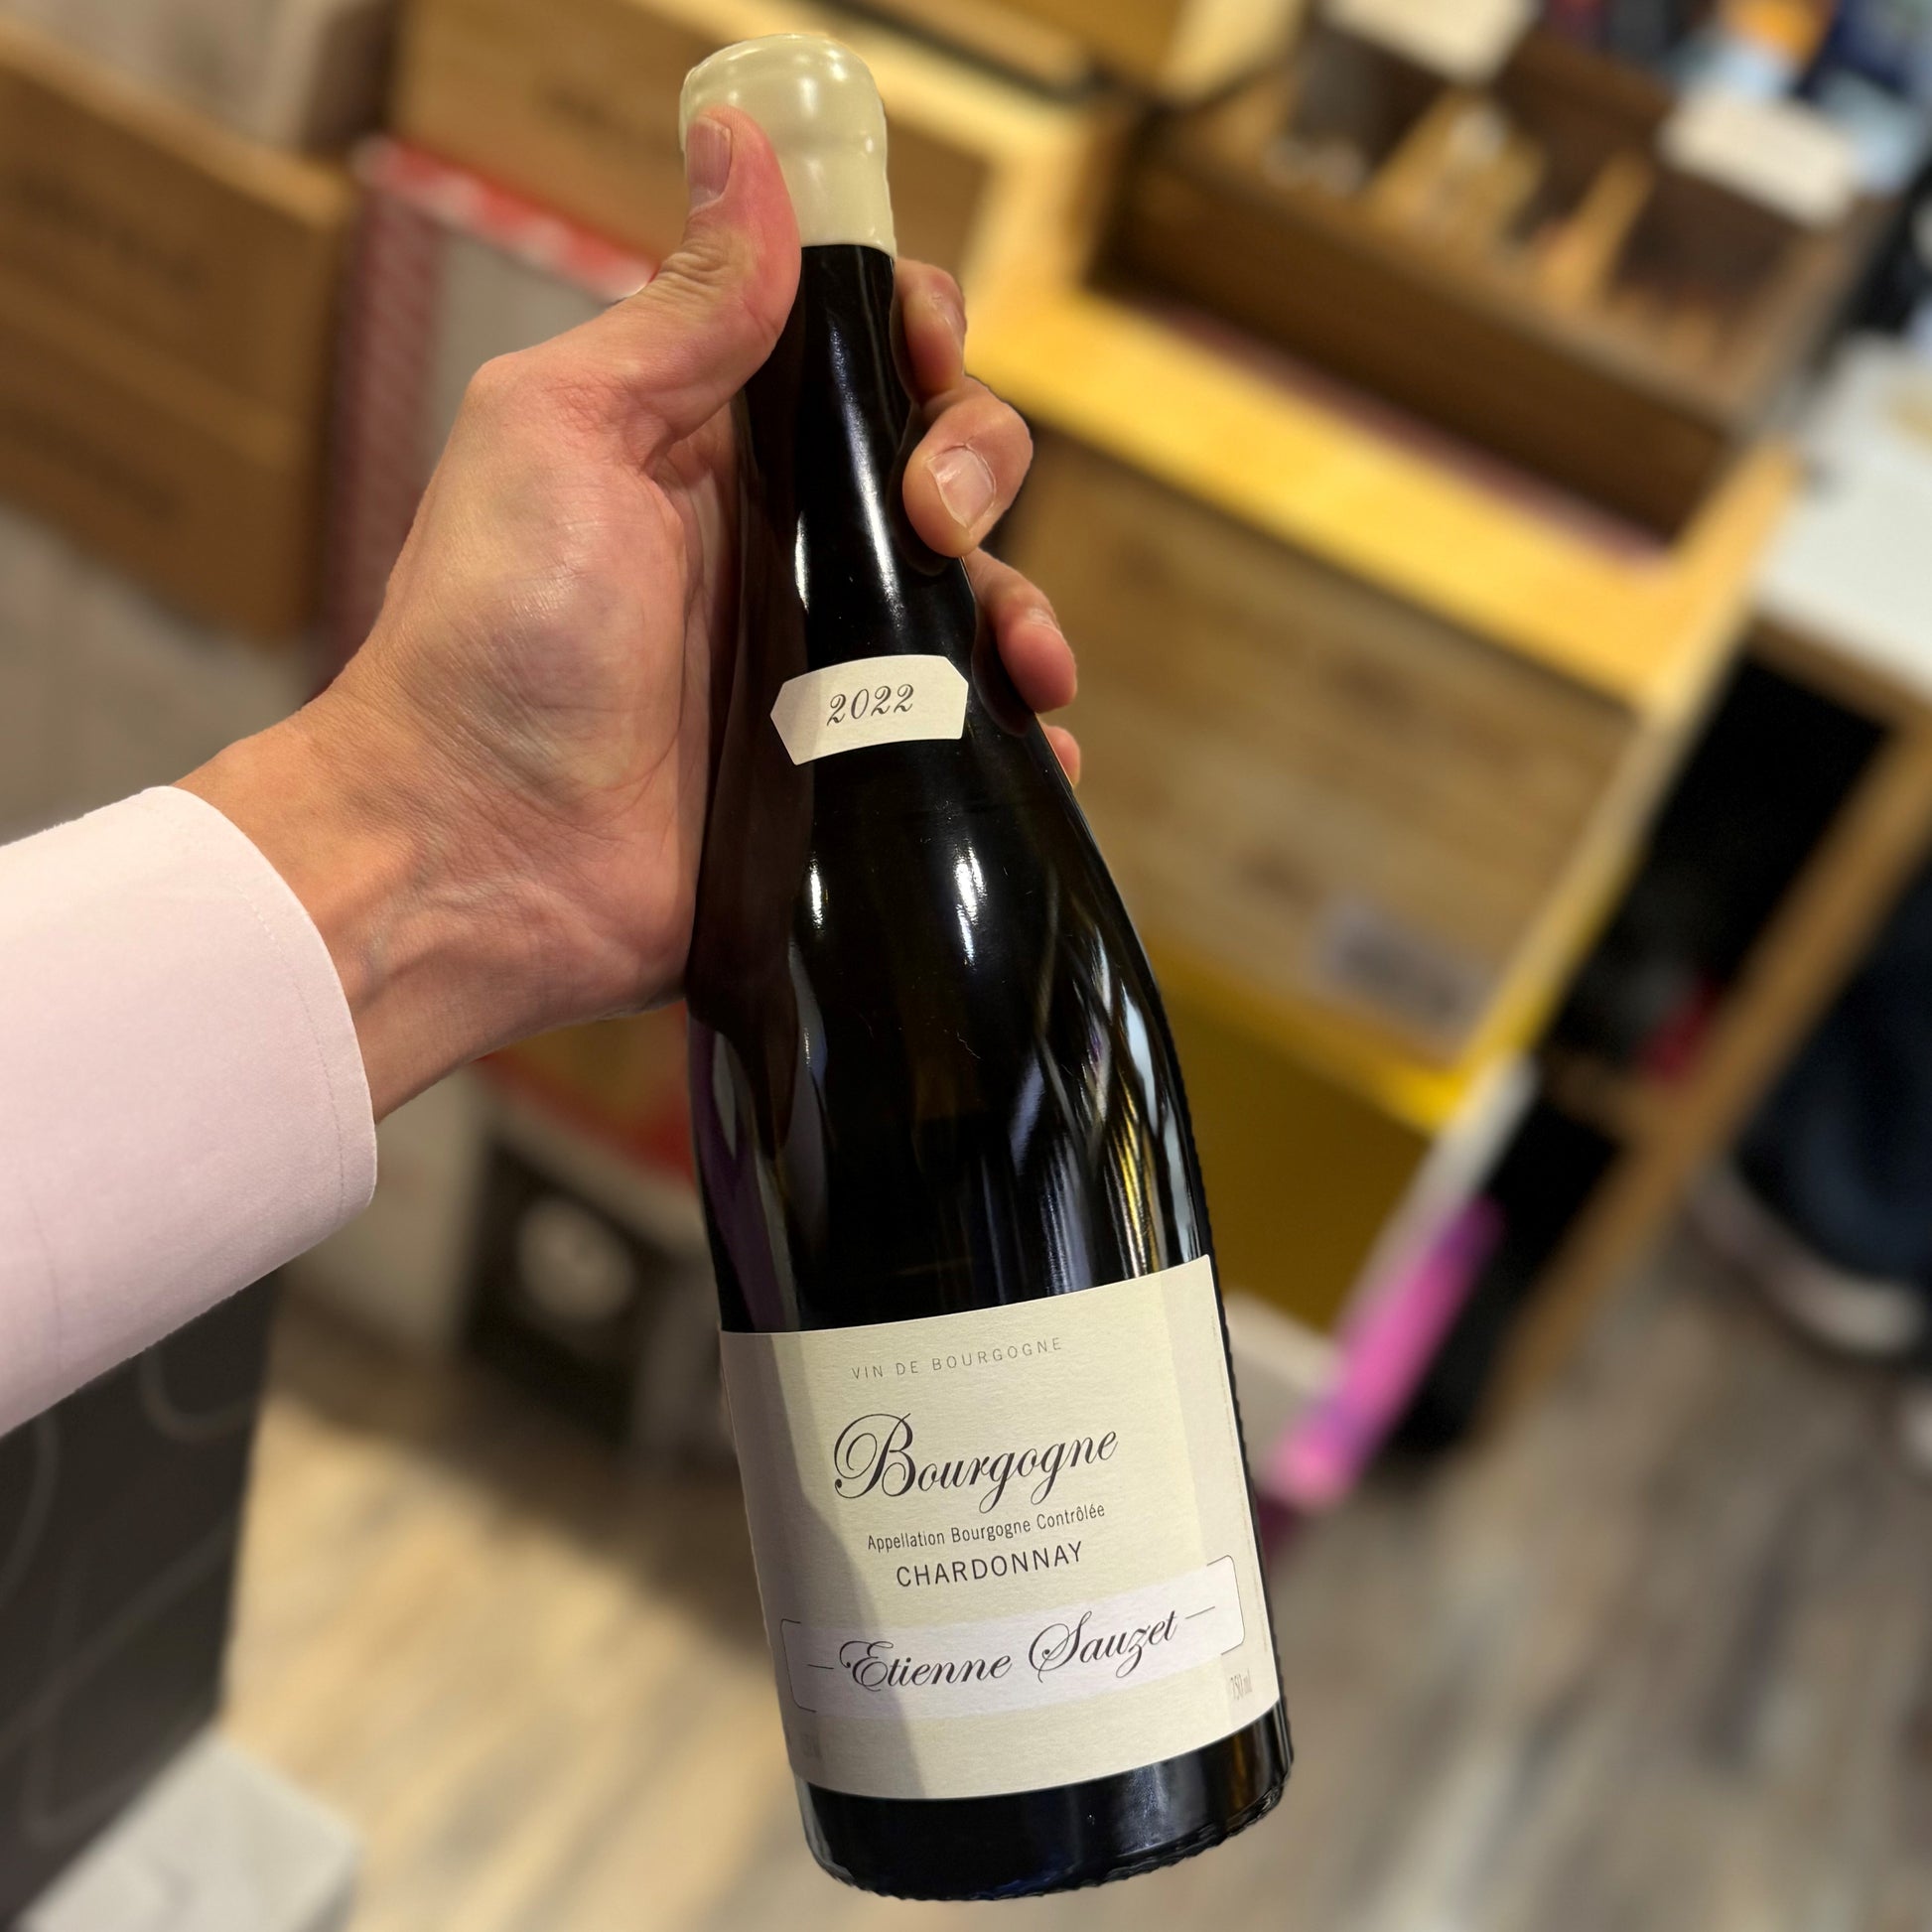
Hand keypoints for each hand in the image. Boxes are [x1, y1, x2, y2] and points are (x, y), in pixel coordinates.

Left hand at [182, 109, 1075, 1118]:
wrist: (477, 853)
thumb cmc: (490, 635)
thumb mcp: (561, 430)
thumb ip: (677, 314)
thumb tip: (745, 148)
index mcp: (717, 451)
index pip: (858, 359)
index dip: (917, 340)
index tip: (923, 359)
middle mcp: (780, 550)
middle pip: (939, 467)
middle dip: (978, 464)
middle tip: (933, 523)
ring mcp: (817, 670)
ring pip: (971, 604)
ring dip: (1024, 608)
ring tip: (1023, 661)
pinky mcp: (839, 774)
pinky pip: (960, 740)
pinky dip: (1016, 740)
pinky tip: (1035, 748)